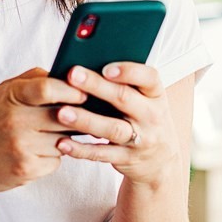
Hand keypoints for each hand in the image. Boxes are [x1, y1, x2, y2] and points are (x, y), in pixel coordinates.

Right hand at [0, 68, 88, 198]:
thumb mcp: (5, 92)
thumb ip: (35, 79)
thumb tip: (71, 75)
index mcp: (11, 96)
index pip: (48, 88)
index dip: (72, 90)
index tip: (85, 93)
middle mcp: (14, 120)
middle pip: (63, 116)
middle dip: (77, 118)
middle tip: (85, 117)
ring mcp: (20, 146)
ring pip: (64, 140)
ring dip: (62, 140)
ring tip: (44, 137)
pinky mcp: (25, 169)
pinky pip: (56, 161)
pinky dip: (51, 158)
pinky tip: (35, 154)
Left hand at [55, 63, 181, 186]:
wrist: (160, 159)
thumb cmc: (144, 117)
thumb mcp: (145, 99)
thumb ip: (124, 82)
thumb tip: (87, 62)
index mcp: (155, 94)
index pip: (149, 77)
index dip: (128, 71)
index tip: (106, 67)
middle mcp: (151, 116)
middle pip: (124, 98)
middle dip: (97, 86)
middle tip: (72, 74)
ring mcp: (140, 139)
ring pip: (112, 128)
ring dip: (85, 120)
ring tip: (61, 112)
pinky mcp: (126, 158)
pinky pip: (102, 153)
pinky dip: (81, 149)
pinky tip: (62, 142)